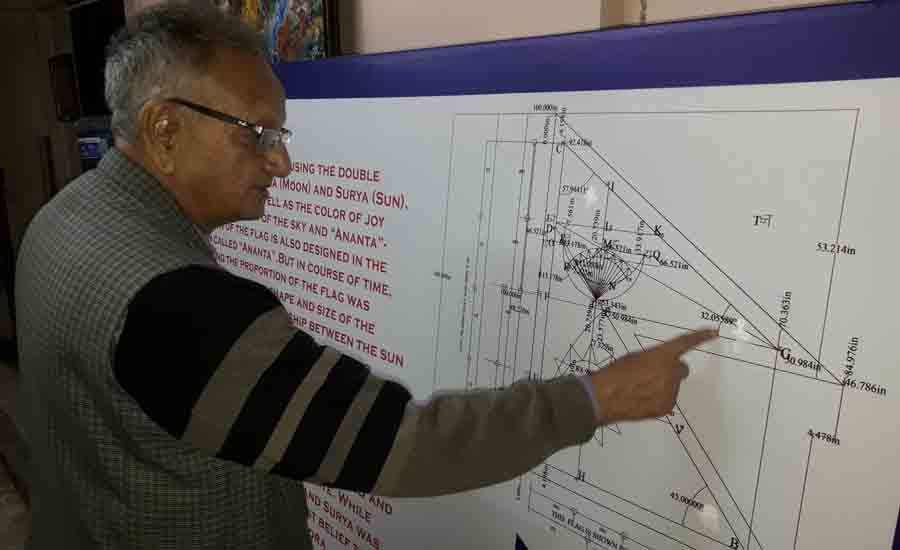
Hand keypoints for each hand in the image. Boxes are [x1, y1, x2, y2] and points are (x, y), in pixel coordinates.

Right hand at [590, 329, 717, 424]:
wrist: (605, 397)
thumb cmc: (615, 374)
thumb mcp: (634, 357)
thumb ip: (653, 359)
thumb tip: (659, 366)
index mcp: (662, 355)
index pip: (685, 343)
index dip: (700, 337)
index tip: (713, 332)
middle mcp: (671, 372)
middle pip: (681, 370)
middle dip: (671, 371)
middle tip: (652, 375)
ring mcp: (671, 391)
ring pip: (673, 386)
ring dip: (662, 386)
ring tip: (640, 389)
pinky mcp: (667, 406)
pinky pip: (667, 400)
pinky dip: (658, 399)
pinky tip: (641, 399)